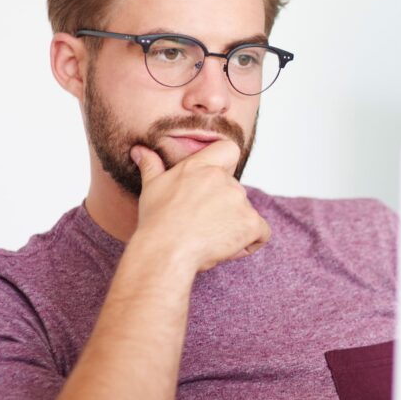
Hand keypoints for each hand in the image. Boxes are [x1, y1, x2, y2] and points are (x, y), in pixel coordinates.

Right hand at [130, 140, 270, 272]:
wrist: (165, 250)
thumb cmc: (156, 221)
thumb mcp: (151, 188)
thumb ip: (151, 165)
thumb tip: (139, 150)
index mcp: (201, 166)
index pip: (229, 150)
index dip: (228, 166)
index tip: (216, 186)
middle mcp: (224, 179)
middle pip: (235, 192)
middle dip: (223, 210)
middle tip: (200, 226)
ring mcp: (239, 200)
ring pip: (246, 214)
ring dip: (233, 228)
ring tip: (207, 239)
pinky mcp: (250, 223)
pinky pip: (261, 233)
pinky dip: (250, 242)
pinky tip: (227, 249)